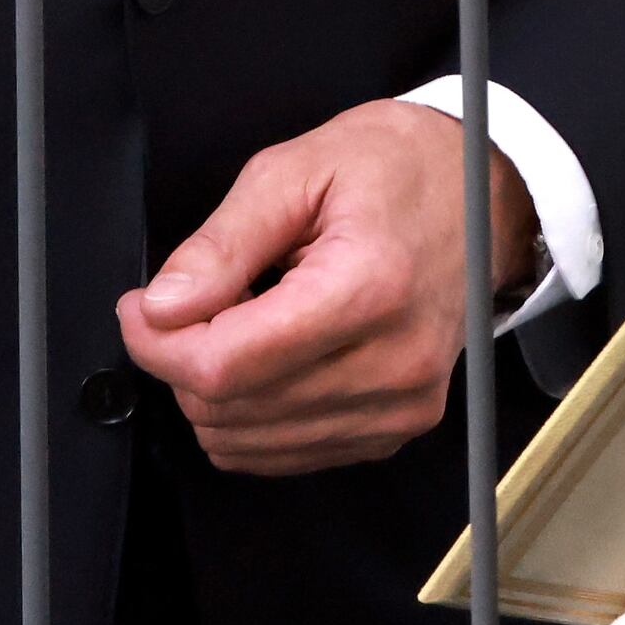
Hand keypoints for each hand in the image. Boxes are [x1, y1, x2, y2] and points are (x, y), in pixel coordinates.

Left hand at [117, 101, 538, 474]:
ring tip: (241, 321)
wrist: (482, 196)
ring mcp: (400, 406)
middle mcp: (394, 363)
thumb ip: (222, 244)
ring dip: (216, 391)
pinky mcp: (396, 429)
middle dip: (180, 361)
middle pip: (230, 410)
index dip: (158, 343)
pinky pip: (284, 455)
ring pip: (247, 444)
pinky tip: (271, 355)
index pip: (225, 364)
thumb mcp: (296, 170)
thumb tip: (161, 308)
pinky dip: (252, 414)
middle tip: (186, 303)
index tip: (142, 307)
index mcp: (369, 289)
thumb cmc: (396, 170)